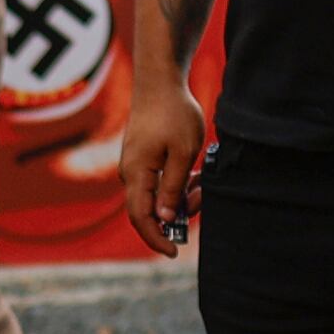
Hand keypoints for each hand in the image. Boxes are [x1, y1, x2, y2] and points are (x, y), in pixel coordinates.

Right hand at [116, 73, 206, 255]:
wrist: (159, 82)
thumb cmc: (173, 113)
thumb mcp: (182, 152)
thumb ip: (172, 188)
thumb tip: (163, 218)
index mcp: (136, 174)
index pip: (141, 218)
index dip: (157, 238)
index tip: (175, 251)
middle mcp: (130, 173)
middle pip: (150, 210)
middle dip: (177, 213)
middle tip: (203, 196)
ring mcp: (135, 166)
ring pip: (158, 196)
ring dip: (181, 195)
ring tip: (202, 178)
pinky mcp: (142, 159)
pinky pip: (158, 182)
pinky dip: (177, 183)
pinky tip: (194, 172)